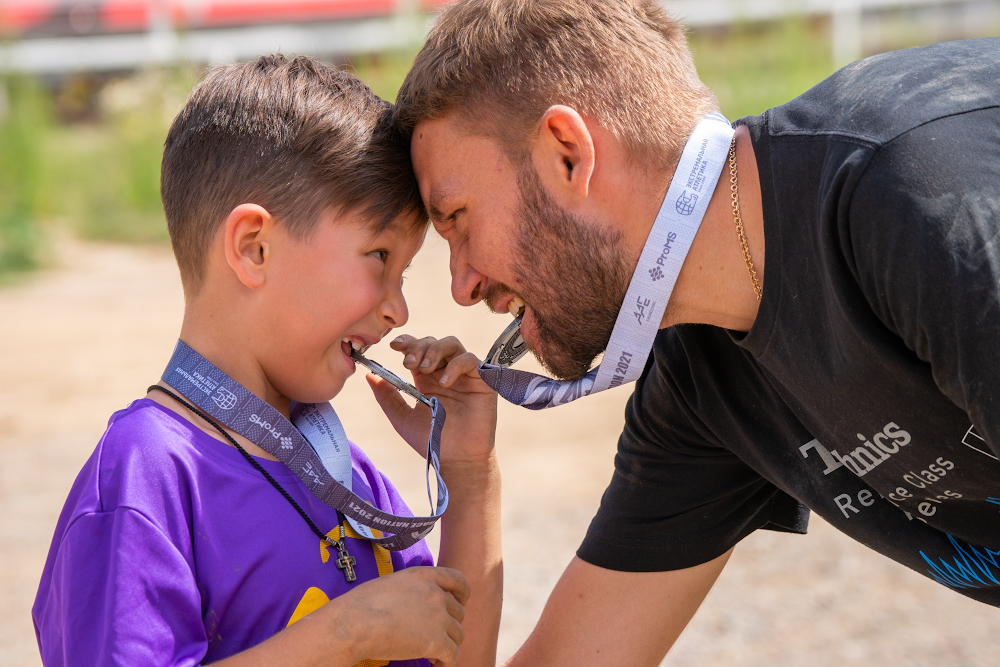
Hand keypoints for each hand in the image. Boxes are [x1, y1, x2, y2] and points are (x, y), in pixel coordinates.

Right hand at [331, 566, 470, 665]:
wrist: (355, 624)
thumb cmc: (362, 605)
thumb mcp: (391, 583)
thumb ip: (411, 587)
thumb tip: (415, 601)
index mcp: (424, 576)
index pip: (458, 580)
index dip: (462, 593)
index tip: (461, 602)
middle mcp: (436, 594)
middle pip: (458, 612)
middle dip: (449, 625)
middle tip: (434, 636)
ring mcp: (438, 618)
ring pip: (458, 635)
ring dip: (448, 644)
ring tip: (433, 653)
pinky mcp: (437, 642)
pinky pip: (454, 655)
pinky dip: (447, 662)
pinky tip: (435, 663)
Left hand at [366, 335, 497, 463]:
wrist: (456, 460)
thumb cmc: (432, 442)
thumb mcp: (402, 418)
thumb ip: (387, 397)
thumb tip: (369, 375)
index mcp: (426, 379)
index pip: (417, 349)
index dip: (406, 341)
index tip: (393, 346)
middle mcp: (445, 373)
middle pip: (432, 342)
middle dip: (418, 346)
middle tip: (408, 363)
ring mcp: (464, 376)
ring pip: (452, 344)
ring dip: (434, 350)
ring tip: (424, 369)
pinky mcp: (482, 381)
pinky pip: (471, 359)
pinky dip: (455, 366)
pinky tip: (444, 383)